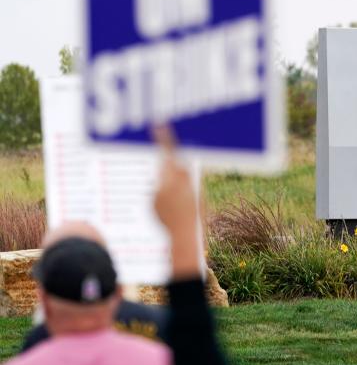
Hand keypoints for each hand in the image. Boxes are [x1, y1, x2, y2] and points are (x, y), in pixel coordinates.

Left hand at [153, 126, 202, 279]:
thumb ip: (189, 177)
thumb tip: (182, 163)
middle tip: (183, 179)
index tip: (159, 124)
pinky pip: (159, 193)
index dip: (165, 139)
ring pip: (163, 181)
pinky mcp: (151, 204)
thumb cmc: (197, 216)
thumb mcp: (199, 193)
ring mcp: (154, 196)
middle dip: (173, 166)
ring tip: (182, 201)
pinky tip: (175, 207)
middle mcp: (161, 187)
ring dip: (172, 184)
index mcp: (176, 182)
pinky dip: (167, 195)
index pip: (169, 155)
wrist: (183, 239)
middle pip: (166, 167)